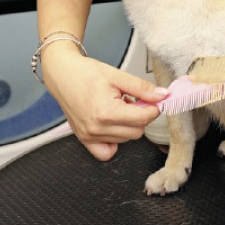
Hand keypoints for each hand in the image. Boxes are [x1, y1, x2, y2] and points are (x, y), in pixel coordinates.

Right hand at [41, 44, 168, 160]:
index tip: (155, 100)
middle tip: (133, 100)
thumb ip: (142, 88)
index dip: (153, 108)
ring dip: (128, 125)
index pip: (142, 119)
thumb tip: (162, 96)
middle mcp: (96, 129)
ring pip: (125, 139)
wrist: (63, 75)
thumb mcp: (118, 76)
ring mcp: (89, 137)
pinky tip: (113, 123)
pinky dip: (115, 140)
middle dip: (141, 116)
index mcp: (106, 112)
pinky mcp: (84, 140)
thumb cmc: (85, 73)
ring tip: (118, 106)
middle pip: (136, 132)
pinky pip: (107, 151)